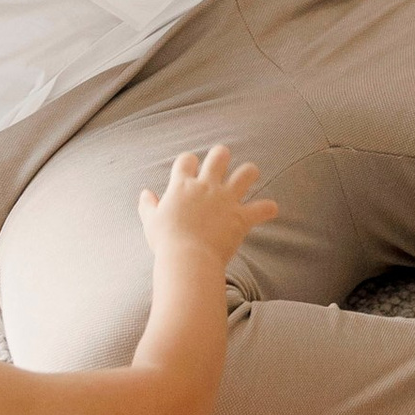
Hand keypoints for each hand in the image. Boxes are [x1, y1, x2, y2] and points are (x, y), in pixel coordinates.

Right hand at [139, 144, 279, 271]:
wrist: (187, 259)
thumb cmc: (166, 242)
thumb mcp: (151, 222)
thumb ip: (148, 206)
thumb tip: (145, 193)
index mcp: (182, 186)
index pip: (186, 160)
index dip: (189, 161)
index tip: (190, 167)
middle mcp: (206, 187)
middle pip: (219, 156)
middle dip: (222, 156)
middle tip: (222, 162)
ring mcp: (226, 199)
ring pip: (247, 173)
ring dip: (250, 173)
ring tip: (250, 175)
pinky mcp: (241, 216)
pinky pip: (263, 208)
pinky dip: (268, 209)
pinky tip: (269, 210)